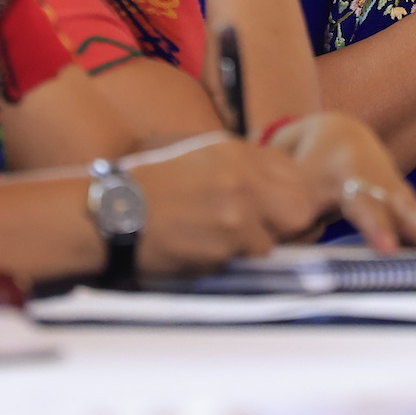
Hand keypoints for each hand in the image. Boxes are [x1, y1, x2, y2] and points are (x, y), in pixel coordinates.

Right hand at [124, 136, 325, 274]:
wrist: (115, 212)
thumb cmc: (154, 182)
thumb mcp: (202, 153)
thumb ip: (244, 163)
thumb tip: (280, 180)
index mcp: (237, 153)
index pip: (295, 174)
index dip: (294, 192)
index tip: (282, 205)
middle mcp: (242, 182)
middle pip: (300, 210)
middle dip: (292, 223)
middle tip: (272, 229)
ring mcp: (235, 219)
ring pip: (273, 241)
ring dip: (256, 245)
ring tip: (225, 240)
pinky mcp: (222, 251)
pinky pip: (243, 260)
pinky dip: (231, 259)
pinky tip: (206, 249)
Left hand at [265, 112, 415, 251]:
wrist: (338, 136)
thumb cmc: (308, 165)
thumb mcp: (289, 184)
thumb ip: (285, 212)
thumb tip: (272, 239)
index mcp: (347, 176)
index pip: (363, 203)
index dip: (375, 225)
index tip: (384, 247)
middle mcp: (382, 183)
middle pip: (407, 210)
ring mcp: (402, 196)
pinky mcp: (414, 208)